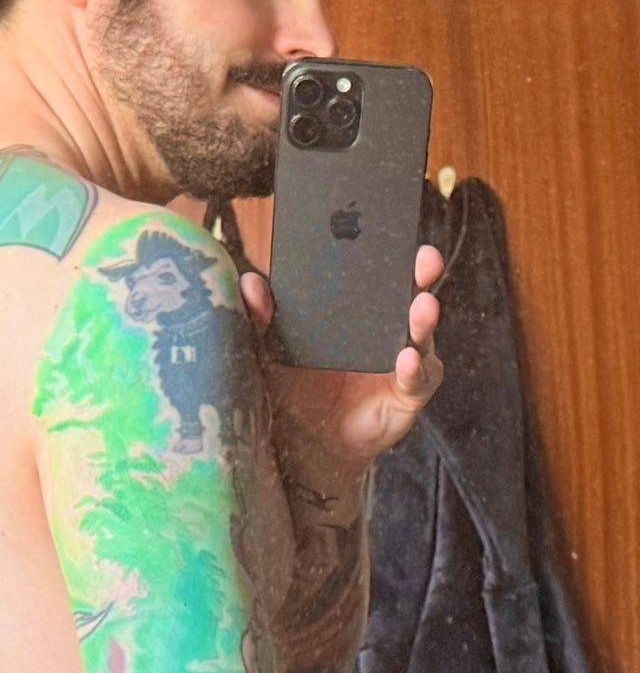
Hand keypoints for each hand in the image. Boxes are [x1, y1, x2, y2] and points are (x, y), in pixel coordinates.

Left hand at [239, 245, 444, 482]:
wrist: (306, 444)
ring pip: (421, 333)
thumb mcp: (271, 352)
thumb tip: (250, 282)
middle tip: (423, 257)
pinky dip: (415, 368)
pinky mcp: (408, 393)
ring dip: (423, 318)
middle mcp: (386, 328)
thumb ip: (261, 319)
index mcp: (356, 310)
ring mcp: (401, 359)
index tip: (389, 228)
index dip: (387, 250)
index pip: (376, 272)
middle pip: (409, 293)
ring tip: (422, 305)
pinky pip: (418, 378)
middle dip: (420, 273)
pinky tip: (407, 358)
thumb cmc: (294, 389)